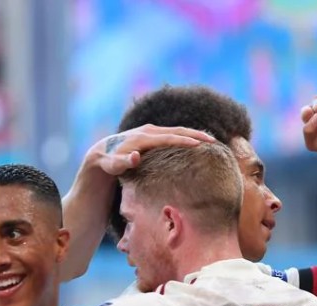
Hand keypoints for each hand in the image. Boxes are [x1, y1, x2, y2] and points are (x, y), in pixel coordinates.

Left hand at [89, 124, 215, 175]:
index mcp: (142, 138)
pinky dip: (185, 135)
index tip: (200, 144)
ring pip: (176, 130)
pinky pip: (172, 133)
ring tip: (210, 140)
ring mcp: (151, 130)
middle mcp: (148, 131)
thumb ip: (123, 162)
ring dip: (193, 133)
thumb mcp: (113, 165)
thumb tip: (135, 157)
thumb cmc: (109, 162)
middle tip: (213, 141)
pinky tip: (196, 141)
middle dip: (195, 134)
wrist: (102, 152)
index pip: (168, 138)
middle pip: (176, 130)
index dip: (184, 141)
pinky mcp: (152, 133)